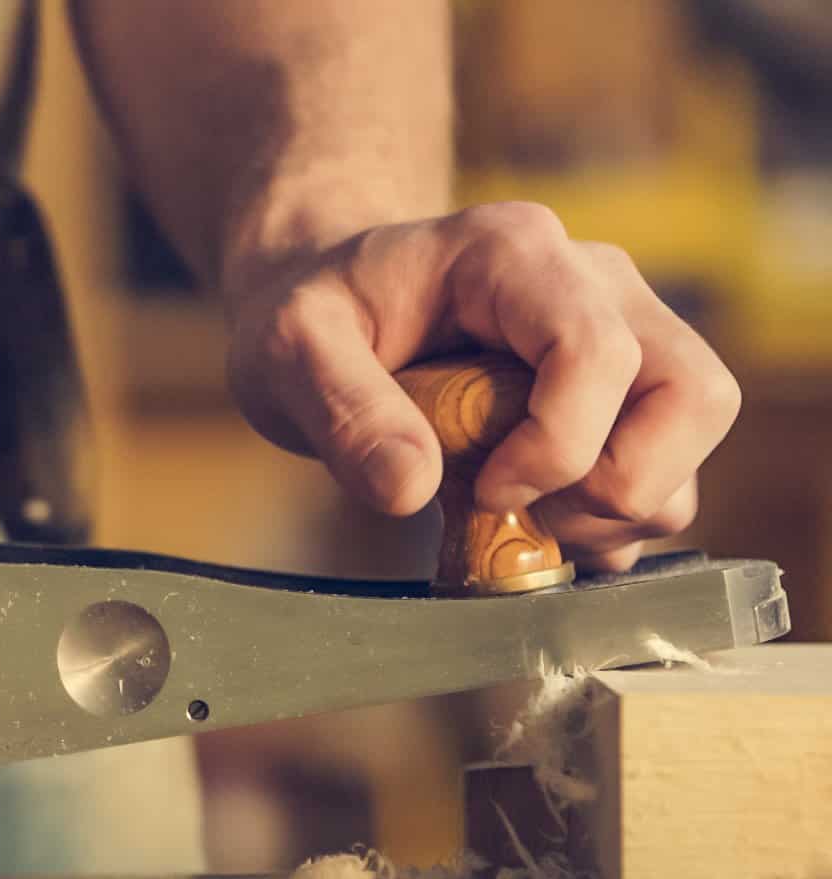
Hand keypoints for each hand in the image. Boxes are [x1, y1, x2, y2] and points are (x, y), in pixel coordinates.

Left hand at [224, 202, 740, 571]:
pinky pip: (669, 469)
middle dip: (618, 485)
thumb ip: (341, 410)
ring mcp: (623, 333)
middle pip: (690, 393)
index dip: (558, 444)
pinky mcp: (625, 391)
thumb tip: (410, 489)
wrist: (332, 308)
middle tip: (522, 514)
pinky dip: (613, 520)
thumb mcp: (289, 350)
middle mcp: (593, 282)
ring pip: (692, 437)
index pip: (597, 352)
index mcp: (513, 254)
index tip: (483, 489)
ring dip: (617, 511)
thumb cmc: (315, 316)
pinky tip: (531, 522)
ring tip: (516, 519)